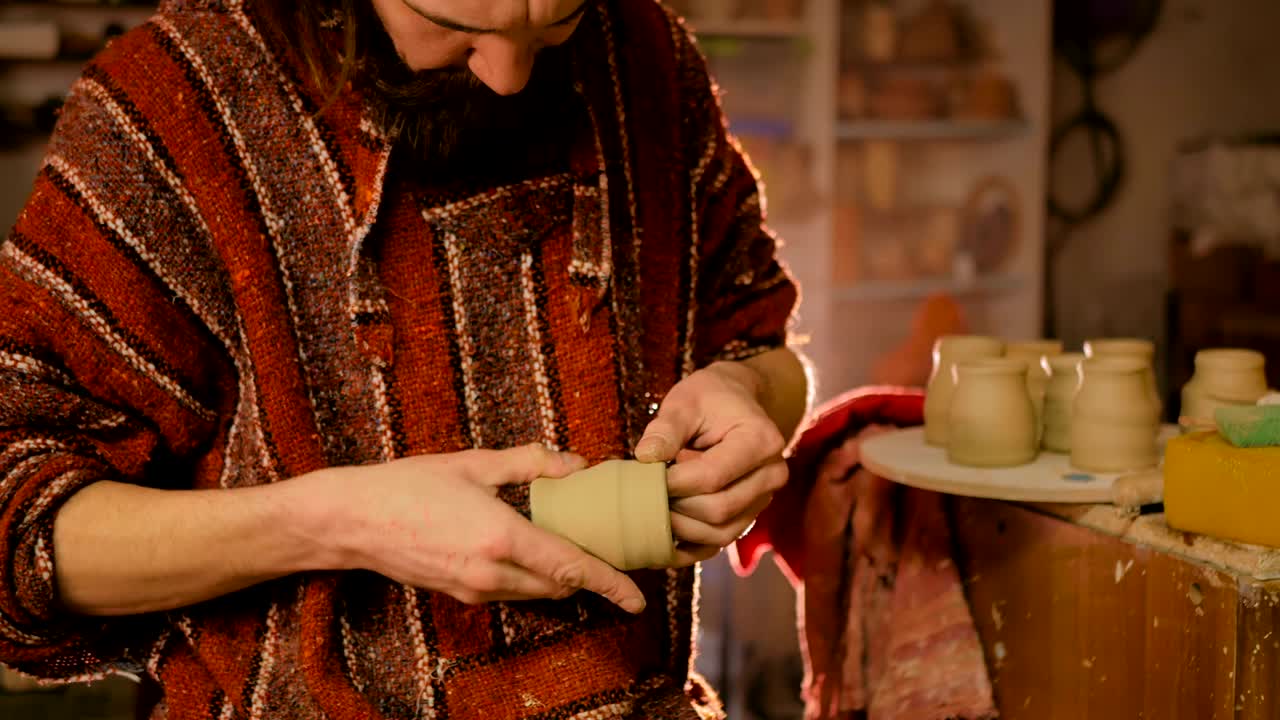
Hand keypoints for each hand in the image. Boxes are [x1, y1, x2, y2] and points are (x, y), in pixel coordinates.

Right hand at [306, 444, 645, 612]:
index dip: (610, 584)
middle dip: (590, 576)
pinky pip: (512, 591)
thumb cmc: (408, 485)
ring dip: (560, 576)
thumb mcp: (473, 463)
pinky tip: (532, 548)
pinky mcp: (461, 593)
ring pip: (537, 592)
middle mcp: (493, 573)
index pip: (571, 568)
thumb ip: (529, 463)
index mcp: (502, 538)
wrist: (352, 521)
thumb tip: (575, 464)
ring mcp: (476, 589)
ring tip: (574, 545)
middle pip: (560, 586)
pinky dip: (533, 577)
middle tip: (612, 553)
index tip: (638, 596)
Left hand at [634, 362, 787, 565]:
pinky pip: (719, 543)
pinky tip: (664, 534)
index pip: (713, 476)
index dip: (674, 482)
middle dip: (677, 504)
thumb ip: (665, 428)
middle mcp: (771, 475)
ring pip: (719, 533)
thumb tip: (645, 457)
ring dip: (681, 525)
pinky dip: (689, 545)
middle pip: (718, 510)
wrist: (735, 403)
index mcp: (761, 441)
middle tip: (651, 488)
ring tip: (661, 499)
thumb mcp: (685, 401)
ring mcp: (763, 500)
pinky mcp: (749, 516)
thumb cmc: (709, 398)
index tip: (646, 474)